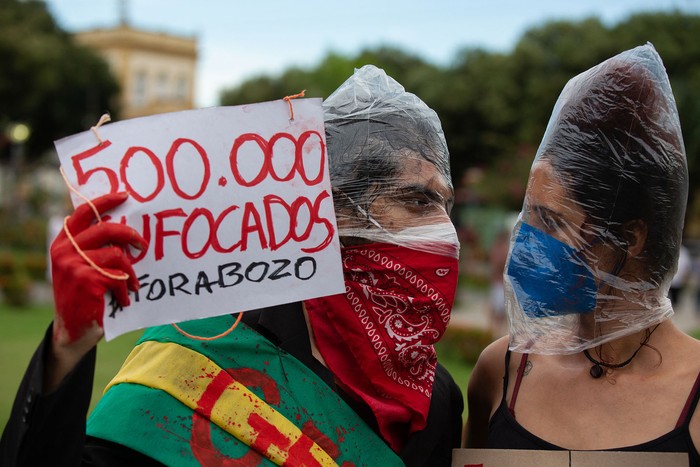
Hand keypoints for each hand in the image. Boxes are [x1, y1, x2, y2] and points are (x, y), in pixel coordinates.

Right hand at [50, 192, 146, 347]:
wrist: (72, 331)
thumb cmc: (83, 296)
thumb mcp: (81, 267)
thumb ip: (93, 247)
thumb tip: (124, 227)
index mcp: (63, 242)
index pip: (84, 212)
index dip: (105, 202)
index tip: (125, 196)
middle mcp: (65, 251)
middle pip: (107, 229)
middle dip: (131, 235)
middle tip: (143, 245)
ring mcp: (75, 265)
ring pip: (117, 255)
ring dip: (131, 272)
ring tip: (133, 284)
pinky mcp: (88, 280)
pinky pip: (119, 277)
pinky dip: (126, 289)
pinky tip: (125, 299)